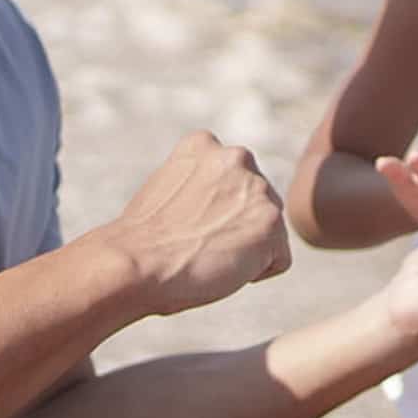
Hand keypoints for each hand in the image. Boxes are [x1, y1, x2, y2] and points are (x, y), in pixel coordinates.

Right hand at [108, 131, 291, 315]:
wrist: (138, 263)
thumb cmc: (143, 241)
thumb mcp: (167, 190)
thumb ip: (200, 185)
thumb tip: (218, 203)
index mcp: (204, 144)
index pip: (231, 183)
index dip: (212, 213)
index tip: (185, 226)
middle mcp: (237, 157)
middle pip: (256, 205)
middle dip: (236, 228)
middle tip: (198, 245)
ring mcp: (258, 189)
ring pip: (269, 232)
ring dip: (246, 250)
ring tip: (208, 255)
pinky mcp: (272, 224)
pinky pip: (278, 260)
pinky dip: (256, 273)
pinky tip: (223, 269)